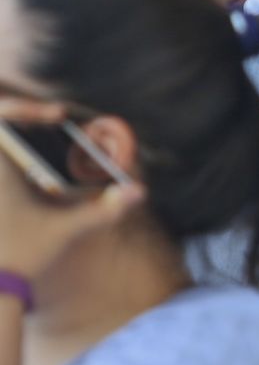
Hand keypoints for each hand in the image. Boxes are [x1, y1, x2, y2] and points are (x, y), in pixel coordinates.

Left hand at [0, 99, 143, 278]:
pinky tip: (26, 172)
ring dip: (11, 139)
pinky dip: (9, 156)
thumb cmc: (21, 256)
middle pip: (0, 127)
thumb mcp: (67, 230)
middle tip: (47, 120)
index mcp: (0, 170)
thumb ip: (104, 209)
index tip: (57, 117)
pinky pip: (1, 166)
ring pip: (1, 149)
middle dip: (16, 116)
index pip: (2, 118)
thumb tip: (139, 192)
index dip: (26, 108)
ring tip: (33, 136)